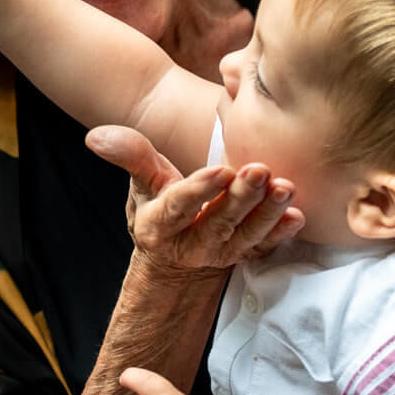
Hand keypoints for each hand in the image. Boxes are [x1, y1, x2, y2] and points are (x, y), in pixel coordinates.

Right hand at [88, 125, 303, 274]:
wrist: (175, 257)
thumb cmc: (158, 208)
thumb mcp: (141, 184)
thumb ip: (130, 156)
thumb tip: (96, 136)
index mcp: (162, 224)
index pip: (180, 206)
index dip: (199, 190)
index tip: (220, 170)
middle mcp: (193, 243)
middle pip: (219, 221)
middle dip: (242, 198)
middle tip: (261, 171)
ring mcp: (222, 252)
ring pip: (246, 235)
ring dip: (268, 213)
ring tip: (285, 188)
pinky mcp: (245, 255)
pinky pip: (265, 247)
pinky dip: (282, 233)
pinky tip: (297, 216)